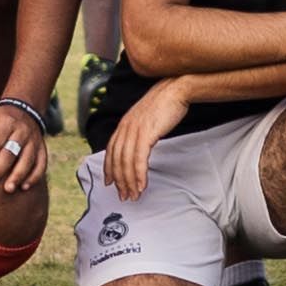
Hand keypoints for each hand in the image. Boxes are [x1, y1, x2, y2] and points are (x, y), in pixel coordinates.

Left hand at [0, 98, 48, 194]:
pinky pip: (41, 164)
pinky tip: (24, 187)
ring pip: (27, 160)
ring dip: (17, 176)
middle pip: (10, 152)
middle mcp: (22, 130)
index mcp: (5, 121)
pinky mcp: (42, 149)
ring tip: (7, 190)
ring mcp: (34, 140)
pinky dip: (34, 177)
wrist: (22, 113)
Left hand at [99, 70, 191, 200]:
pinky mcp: (146, 133)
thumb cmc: (165, 103)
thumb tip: (140, 144)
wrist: (176, 89)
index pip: (111, 149)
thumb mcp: (147, 117)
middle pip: (117, 159)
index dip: (109, 168)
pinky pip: (139, 159)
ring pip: (126, 162)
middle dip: (119, 180)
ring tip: (133, 195)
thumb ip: (140, 129)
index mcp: (124, 123)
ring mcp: (134, 129)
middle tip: (124, 196)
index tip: (109, 182)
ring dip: (129, 181)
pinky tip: (142, 185)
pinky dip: (139, 174)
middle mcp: (126, 126)